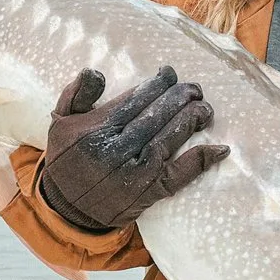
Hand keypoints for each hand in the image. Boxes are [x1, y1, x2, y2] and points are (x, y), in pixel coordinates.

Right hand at [35, 66, 227, 234]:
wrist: (67, 208)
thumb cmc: (66, 158)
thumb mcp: (60, 122)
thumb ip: (76, 94)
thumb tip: (96, 72)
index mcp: (94, 131)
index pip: (133, 101)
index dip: (156, 85)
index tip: (170, 75)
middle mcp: (113, 152)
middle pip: (154, 118)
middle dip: (178, 99)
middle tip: (193, 88)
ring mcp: (132, 175)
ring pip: (168, 141)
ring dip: (191, 121)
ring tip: (204, 108)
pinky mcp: (147, 194)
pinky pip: (178, 176)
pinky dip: (200, 161)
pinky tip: (220, 149)